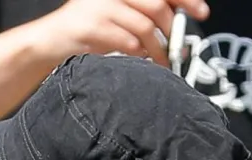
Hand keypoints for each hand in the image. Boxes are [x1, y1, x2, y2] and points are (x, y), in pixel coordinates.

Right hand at [30, 0, 211, 65]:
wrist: (49, 40)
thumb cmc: (86, 29)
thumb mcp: (114, 11)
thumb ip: (142, 12)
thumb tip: (176, 24)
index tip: (201, 12)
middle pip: (157, 6)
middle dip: (172, 30)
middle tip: (178, 48)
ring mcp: (101, 8)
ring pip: (145, 27)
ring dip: (158, 49)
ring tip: (161, 61)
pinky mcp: (93, 28)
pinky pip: (128, 43)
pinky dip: (140, 55)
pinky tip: (140, 61)